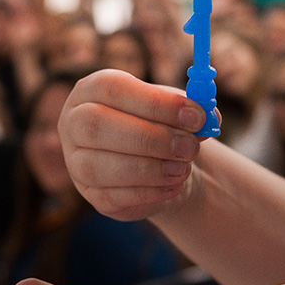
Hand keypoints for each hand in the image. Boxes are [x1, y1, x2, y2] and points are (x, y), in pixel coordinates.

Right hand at [58, 70, 205, 220]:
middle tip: (189, 147)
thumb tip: (210, 116)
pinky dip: (149, 192)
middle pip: (97, 126)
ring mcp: (76, 162)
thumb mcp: (177, 110)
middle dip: (151, 138)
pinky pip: (113, 196)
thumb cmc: (162, 125)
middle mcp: (74, 123)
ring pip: (100, 166)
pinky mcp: (91, 194)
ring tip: (183, 168)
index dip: (155, 103)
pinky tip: (173, 185)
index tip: (195, 115)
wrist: (159, 162)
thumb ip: (193, 109)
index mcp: (92, 90)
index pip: (113, 88)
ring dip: (150, 169)